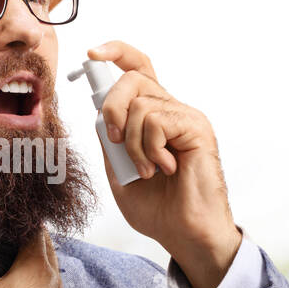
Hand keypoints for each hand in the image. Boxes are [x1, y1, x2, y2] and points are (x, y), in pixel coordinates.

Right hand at [0, 226, 71, 287]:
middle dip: (31, 241)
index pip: (36, 229)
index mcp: (36, 265)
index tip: (9, 218)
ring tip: (20, 267)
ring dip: (40, 268)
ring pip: (53, 275)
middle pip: (48, 249)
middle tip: (12, 237)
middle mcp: (55, 281)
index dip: (23, 221)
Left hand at [86, 39, 241, 287]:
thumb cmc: (157, 208)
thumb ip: (110, 140)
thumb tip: (100, 114)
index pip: (137, 68)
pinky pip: (156, 120)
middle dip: (111, 107)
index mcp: (152, 115)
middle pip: (132, 78)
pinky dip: (149, 148)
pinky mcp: (196, 128)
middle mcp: (170, 109)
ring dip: (131, 142)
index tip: (92, 53)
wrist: (185, 234)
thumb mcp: (118, 171)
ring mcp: (185, 117)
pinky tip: (163, 168)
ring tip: (144, 170)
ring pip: (141, 103)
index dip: (116, 53)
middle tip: (115, 141)